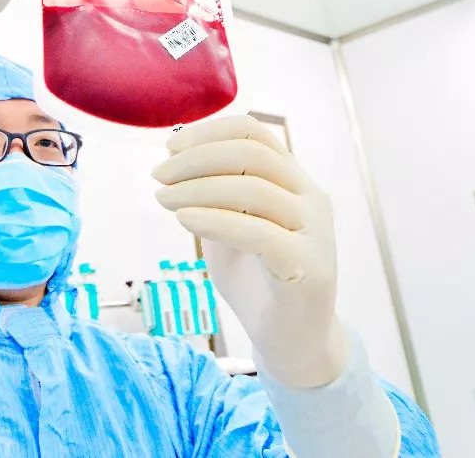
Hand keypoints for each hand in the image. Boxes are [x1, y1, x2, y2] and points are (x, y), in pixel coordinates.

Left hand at [153, 115, 348, 388]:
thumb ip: (211, 195)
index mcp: (294, 181)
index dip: (208, 132)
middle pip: (252, 154)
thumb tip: (175, 158)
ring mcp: (315, 232)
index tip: (169, 148)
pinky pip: (258, 233)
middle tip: (159, 176)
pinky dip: (215, 219)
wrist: (290, 343)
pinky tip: (184, 220)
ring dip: (197, 188)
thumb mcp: (227, 228)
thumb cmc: (255, 282)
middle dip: (196, 158)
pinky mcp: (308, 268)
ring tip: (163, 199)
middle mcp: (311, 198)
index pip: (254, 132)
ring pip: (253, 189)